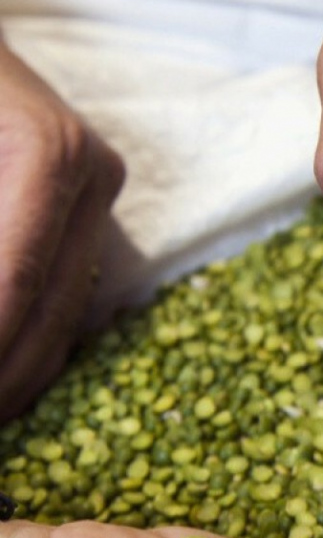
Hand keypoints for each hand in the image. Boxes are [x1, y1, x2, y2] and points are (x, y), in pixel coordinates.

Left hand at [0, 44, 123, 422]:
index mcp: (44, 154)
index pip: (13, 287)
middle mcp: (90, 173)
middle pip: (50, 312)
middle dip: (5, 382)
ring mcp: (99, 182)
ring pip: (66, 310)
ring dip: (18, 372)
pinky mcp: (90, 190)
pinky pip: (64, 285)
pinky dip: (27, 335)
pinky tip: (4, 378)